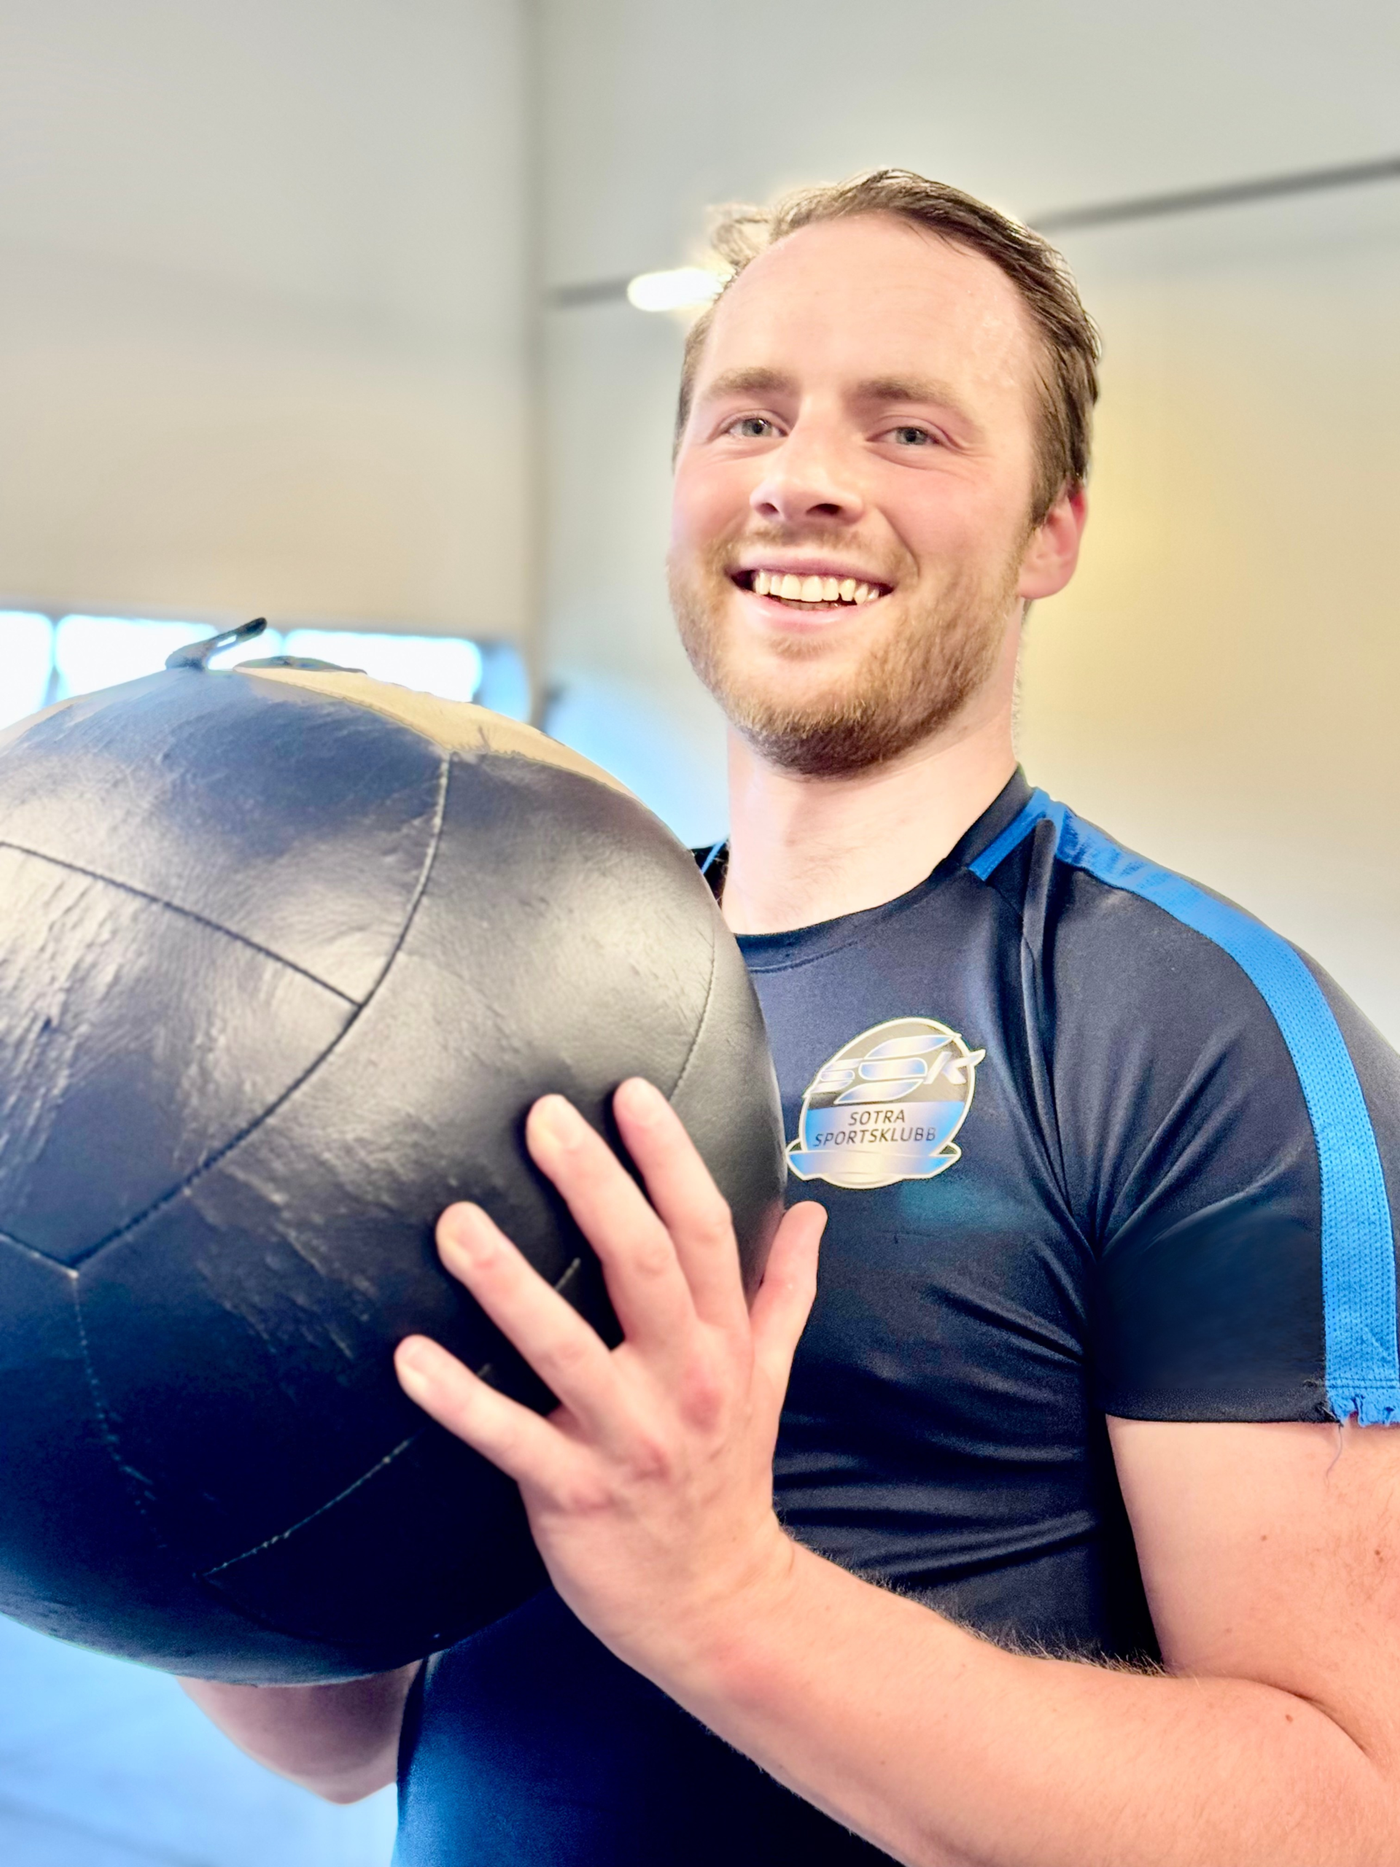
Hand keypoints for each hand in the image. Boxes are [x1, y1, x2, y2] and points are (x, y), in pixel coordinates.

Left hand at [393, 1077, 824, 1679]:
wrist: (715, 1605)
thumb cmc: (729, 1474)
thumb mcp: (770, 1378)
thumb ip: (783, 1288)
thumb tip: (813, 1211)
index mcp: (726, 1343)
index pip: (703, 1231)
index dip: (669, 1158)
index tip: (628, 1092)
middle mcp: (686, 1381)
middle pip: (642, 1266)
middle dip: (593, 1186)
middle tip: (541, 1117)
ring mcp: (629, 1439)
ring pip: (567, 1347)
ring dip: (508, 1283)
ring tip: (455, 1222)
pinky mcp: (573, 1495)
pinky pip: (509, 1439)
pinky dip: (459, 1399)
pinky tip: (409, 1355)